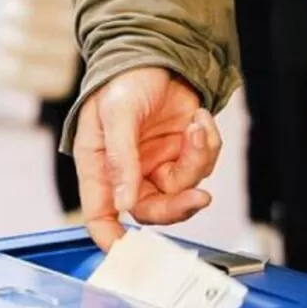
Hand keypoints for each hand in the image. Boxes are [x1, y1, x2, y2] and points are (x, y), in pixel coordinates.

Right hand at [72, 67, 221, 251]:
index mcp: (99, 166)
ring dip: (196, 162)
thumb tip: (124, 205)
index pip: (99, 213)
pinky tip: (199, 121)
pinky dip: (207, 145)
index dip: (109, 237)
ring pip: (182, 191)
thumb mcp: (117, 115)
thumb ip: (121, 159)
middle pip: (150, 211)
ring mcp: (156, 165)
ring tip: (196, 128)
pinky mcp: (181, 154)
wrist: (158, 54)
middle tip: (198, 198)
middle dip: (177, 206)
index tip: (126, 254)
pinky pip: (200, 167)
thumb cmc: (123, 80)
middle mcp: (127, 172)